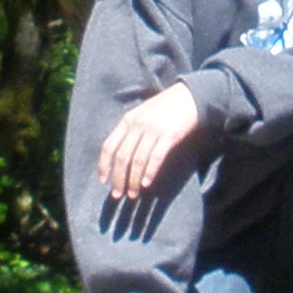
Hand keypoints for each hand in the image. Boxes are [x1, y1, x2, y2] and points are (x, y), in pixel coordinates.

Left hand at [99, 83, 205, 198]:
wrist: (190, 97)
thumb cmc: (165, 107)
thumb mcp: (142, 114)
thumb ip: (130, 130)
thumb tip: (120, 156)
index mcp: (127, 120)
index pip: (109, 145)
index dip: (104, 165)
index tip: (103, 181)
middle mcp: (137, 125)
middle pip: (122, 157)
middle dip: (118, 179)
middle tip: (117, 195)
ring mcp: (153, 130)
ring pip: (137, 161)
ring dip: (133, 181)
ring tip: (133, 194)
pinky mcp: (169, 136)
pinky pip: (155, 158)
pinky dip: (150, 173)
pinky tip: (147, 183)